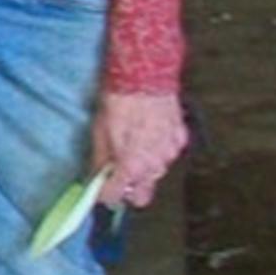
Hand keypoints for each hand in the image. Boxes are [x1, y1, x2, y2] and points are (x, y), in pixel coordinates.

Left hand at [91, 89, 186, 208]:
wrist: (145, 78)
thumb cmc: (119, 102)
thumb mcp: (99, 132)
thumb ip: (100, 160)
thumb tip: (95, 176)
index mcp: (131, 166)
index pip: (116, 197)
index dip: (106, 195)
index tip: (101, 190)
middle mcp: (154, 166)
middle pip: (141, 195)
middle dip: (129, 189)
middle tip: (118, 174)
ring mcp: (170, 154)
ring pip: (156, 175)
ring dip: (145, 169)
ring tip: (134, 147)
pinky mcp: (180, 141)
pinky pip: (167, 155)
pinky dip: (158, 150)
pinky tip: (149, 134)